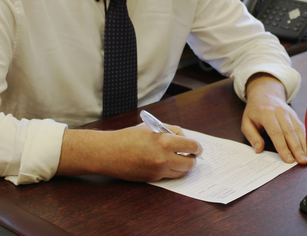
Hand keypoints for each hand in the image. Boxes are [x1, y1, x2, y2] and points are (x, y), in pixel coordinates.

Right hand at [57, 124, 202, 181]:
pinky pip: (168, 176)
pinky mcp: (152, 179)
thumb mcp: (151, 128)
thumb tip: (184, 138)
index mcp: (165, 141)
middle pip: (190, 163)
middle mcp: (164, 158)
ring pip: (181, 172)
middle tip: (190, 155)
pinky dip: (170, 170)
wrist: (109, 152)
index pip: (192, 146)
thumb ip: (170, 131)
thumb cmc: (128, 137)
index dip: (197, 147)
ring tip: (178, 158)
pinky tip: (164, 162)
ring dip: (182, 166)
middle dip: (192, 159)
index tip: (197, 147)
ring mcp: (158, 170)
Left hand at [241, 73, 306, 164]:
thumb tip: (259, 149)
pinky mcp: (295, 115)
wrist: (265, 94)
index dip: (283, 147)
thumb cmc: (254, 110)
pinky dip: (306, 139)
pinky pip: (302, 127)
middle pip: (290, 131)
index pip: (276, 132)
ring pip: (298, 129)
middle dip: (296, 148)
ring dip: (304, 144)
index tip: (288, 159)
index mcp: (266, 113)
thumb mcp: (246, 122)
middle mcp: (280, 112)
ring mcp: (289, 113)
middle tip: (301, 161)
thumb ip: (252, 136)